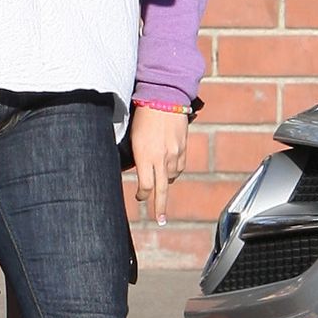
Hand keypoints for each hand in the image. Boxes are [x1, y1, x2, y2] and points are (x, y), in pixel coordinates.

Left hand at [130, 104, 188, 224]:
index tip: (139, 197)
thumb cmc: (143, 116)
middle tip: (160, 220)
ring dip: (165, 182)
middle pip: (161, 189)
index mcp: (145, 156)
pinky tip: (169, 170)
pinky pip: (180, 167)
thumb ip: (138, 156)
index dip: (142, 195)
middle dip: (159, 206)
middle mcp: (161, 158)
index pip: (145, 186)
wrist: (164, 98)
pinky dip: (175, 171)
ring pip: (172, 177)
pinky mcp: (183, 148)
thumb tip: (138, 169)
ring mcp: (175, 154)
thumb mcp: (134, 137)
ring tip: (160, 184)